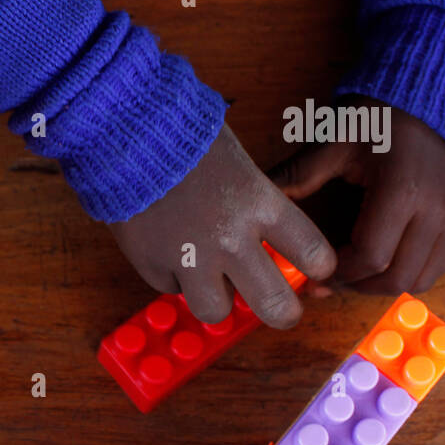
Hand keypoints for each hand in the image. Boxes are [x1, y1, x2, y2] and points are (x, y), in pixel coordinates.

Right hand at [109, 123, 336, 328]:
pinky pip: (170, 287)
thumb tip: (261, 243)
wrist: (124, 132)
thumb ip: (254, 205)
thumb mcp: (237, 163)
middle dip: (282, 312)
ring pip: (215, 311)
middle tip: (278, 308)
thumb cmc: (184, 137)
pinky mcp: (150, 264)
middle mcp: (229, 239)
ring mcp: (188, 257)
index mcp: (260, 204)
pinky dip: (171, 274)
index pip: (314, 253)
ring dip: (216, 299)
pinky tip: (165, 247)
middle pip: (274, 305)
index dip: (319, 266)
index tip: (313, 268)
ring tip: (209, 282)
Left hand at [270, 97, 444, 293]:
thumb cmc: (375, 119)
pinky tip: (381, 264)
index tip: (312, 272)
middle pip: (396, 277)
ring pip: (419, 280)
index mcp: (403, 191)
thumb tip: (254, 203)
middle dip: (356, 286)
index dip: (337, 273)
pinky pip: (438, 267)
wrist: (426, 99)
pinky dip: (409, 275)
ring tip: (352, 275)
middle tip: (327, 282)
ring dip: (382, 286)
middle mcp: (437, 211)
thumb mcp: (332, 142)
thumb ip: (296, 176)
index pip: (370, 256)